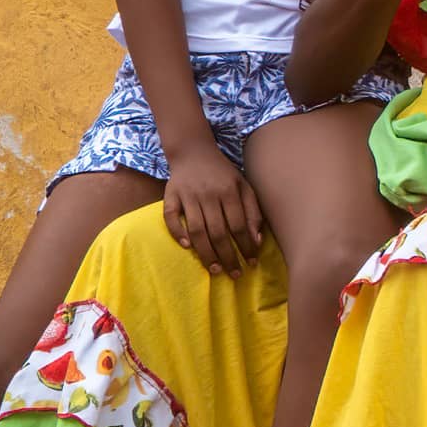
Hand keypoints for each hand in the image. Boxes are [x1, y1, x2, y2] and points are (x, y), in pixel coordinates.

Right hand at [161, 140, 267, 276]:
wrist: (193, 151)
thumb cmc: (223, 174)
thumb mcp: (244, 187)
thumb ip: (253, 212)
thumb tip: (256, 241)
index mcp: (230, 191)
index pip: (239, 225)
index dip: (246, 246)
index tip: (251, 263)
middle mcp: (209, 194)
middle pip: (218, 232)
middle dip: (228, 256)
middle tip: (234, 274)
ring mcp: (188, 195)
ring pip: (197, 229)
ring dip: (206, 252)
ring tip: (215, 269)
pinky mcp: (170, 196)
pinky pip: (171, 217)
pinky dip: (177, 232)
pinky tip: (187, 246)